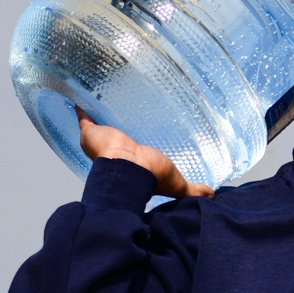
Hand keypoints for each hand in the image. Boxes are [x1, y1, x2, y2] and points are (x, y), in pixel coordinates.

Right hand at [78, 110, 212, 198]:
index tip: (141, 144)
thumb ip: (192, 190)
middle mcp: (114, 155)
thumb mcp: (176, 183)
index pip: (133, 157)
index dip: (135, 152)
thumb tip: (211, 195)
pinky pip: (84, 116)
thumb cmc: (149, 176)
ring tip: (107, 103)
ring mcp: (103, 140)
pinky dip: (82, 108)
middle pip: (116, 141)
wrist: (126, 167)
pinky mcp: (92, 130)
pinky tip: (82, 97)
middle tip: (125, 118)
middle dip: (117, 134)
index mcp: (131, 166)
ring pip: (101, 128)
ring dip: (103, 118)